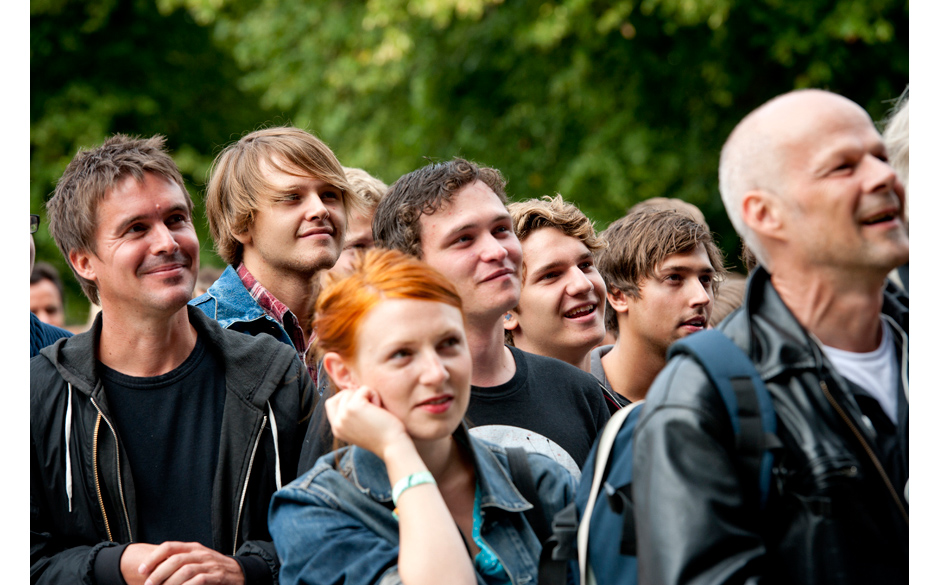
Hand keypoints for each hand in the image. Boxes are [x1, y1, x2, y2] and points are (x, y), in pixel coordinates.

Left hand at [126, 541, 244, 584]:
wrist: (239, 572)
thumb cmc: (212, 568)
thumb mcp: (197, 559)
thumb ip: (179, 561)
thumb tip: (152, 570)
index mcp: (193, 547)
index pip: (170, 546)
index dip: (153, 557)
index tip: (141, 570)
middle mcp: (200, 553)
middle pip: (175, 559)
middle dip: (158, 573)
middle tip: (148, 584)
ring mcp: (209, 564)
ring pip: (185, 570)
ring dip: (170, 582)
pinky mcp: (217, 576)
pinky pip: (199, 580)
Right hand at [325, 386, 409, 456]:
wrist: (392, 445)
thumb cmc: (383, 436)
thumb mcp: (360, 428)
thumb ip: (351, 417)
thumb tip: (351, 393)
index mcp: (337, 430)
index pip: (331, 404)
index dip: (345, 398)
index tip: (361, 405)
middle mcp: (337, 423)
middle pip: (341, 395)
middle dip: (357, 396)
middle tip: (370, 408)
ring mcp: (343, 415)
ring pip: (352, 391)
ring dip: (367, 396)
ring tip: (376, 410)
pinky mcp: (353, 407)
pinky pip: (364, 389)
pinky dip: (374, 395)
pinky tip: (379, 408)